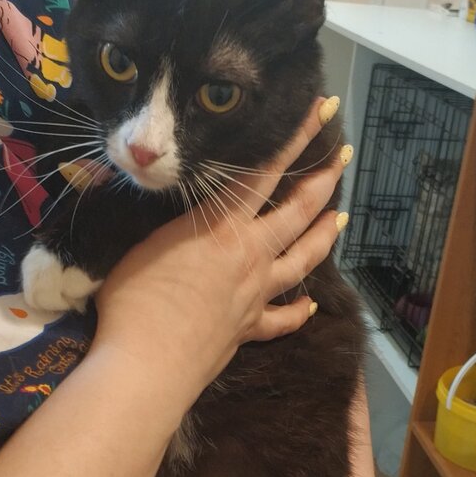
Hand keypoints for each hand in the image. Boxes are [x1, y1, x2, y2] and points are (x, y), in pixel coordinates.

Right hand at [91, 97, 349, 401]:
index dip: (294, 138)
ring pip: (303, 260)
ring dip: (325, 236)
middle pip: (298, 212)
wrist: (148, 365)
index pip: (265, 172)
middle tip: (342, 157)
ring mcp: (255, 294)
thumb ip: (162, 224)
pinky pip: (284, 318)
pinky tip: (312, 306)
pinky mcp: (250, 329)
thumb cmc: (134, 301)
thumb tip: (157, 204)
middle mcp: (249, 255)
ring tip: (342, 218)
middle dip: (323, 180)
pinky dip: (300, 310)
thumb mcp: (140, 245)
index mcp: (221, 227)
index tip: (320, 111)